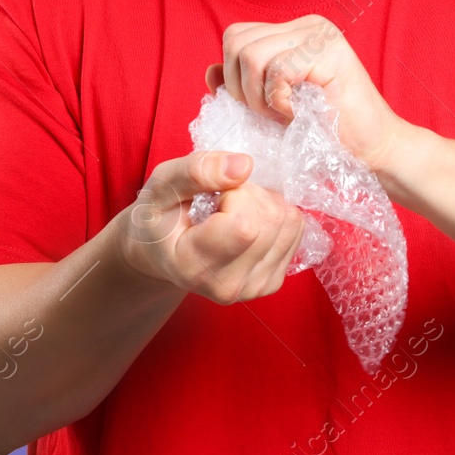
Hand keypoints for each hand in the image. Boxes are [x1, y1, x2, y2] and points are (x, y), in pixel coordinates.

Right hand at [115, 150, 306, 304]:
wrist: (161, 255)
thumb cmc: (158, 218)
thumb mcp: (161, 186)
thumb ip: (195, 172)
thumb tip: (245, 165)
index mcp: (194, 267)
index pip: (245, 225)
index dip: (236, 194)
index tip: (212, 196)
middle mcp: (227, 287)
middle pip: (272, 220)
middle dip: (251, 193)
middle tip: (221, 199)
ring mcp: (253, 289)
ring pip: (289, 222)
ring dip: (265, 201)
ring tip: (233, 209)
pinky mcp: (272, 283)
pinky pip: (296, 230)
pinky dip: (276, 214)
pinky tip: (247, 221)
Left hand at [207, 14, 408, 173]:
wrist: (375, 151)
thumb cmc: (326, 134)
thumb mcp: (272, 109)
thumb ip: (243, 87)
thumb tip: (209, 72)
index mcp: (293, 32)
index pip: (237, 36)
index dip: (234, 77)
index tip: (259, 107)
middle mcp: (307, 24)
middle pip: (236, 40)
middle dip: (241, 86)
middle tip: (270, 112)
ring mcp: (320, 33)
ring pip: (251, 54)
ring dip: (259, 96)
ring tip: (285, 114)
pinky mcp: (330, 51)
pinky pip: (276, 69)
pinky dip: (278, 100)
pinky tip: (298, 113)